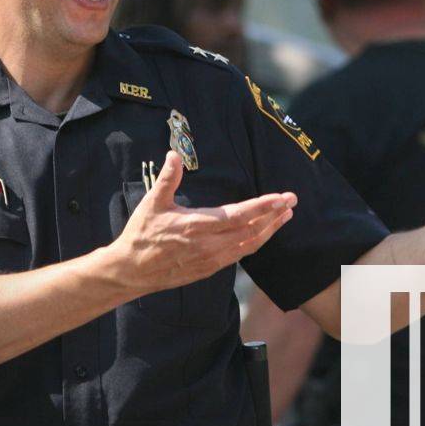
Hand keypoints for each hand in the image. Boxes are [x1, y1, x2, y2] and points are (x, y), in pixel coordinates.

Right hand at [109, 151, 296, 295]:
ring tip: (286, 216)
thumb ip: (168, 178)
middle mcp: (208, 245)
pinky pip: (239, 255)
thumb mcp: (152, 203)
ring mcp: (211, 259)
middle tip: (292, 201)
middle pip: (251, 230)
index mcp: (197, 225)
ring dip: (269, 230)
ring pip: (249, 245)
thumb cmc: (141, 234)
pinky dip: (255, 243)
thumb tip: (175, 154)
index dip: (262, 206)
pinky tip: (263, 234)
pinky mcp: (209, 269)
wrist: (132, 271)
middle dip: (274, 215)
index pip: (238, 215)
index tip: (281, 197)